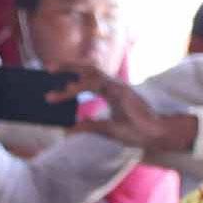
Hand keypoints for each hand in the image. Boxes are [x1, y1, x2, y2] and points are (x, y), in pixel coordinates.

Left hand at [63, 64, 201, 158]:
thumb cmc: (135, 131)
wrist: (155, 135)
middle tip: (48, 67)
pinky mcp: (121, 91)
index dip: (71, 80)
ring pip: (91, 72)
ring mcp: (117, 86)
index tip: (54, 83)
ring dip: (70, 70)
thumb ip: (88, 126)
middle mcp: (112, 86)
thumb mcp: (106, 130)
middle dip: (68, 66)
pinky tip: (67, 89)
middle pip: (88, 70)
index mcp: (110, 92)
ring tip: (52, 71)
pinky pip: (97, 84)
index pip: (88, 81)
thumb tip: (67, 129)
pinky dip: (81, 86)